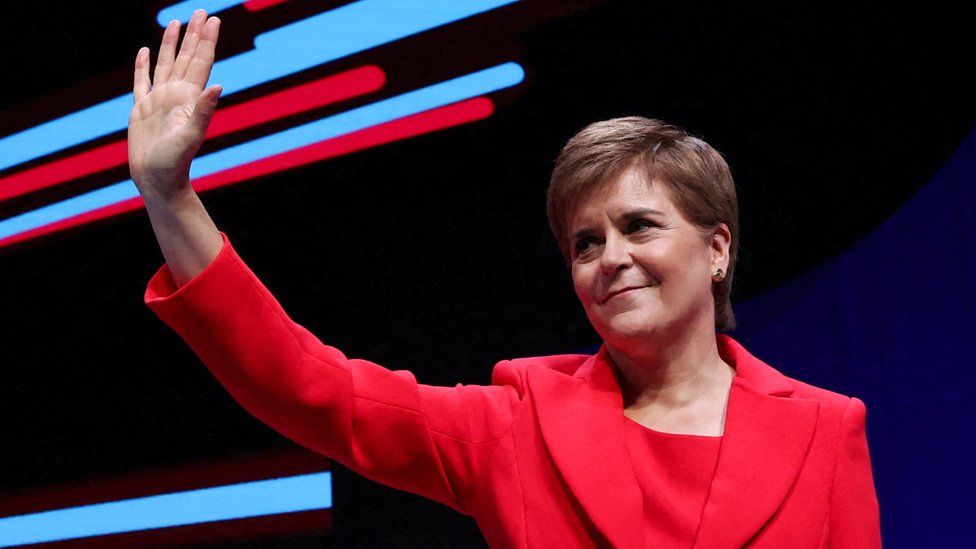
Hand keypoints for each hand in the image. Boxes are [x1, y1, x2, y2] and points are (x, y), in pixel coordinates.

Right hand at [128, 9, 220, 199]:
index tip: (214, 20)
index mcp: (189, 98)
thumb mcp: (190, 136)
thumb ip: (204, 111)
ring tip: (177, 23)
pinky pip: (141, 82)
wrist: (157, 182)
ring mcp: (159, 101)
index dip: (207, 41)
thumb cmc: (175, 163)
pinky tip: (143, 51)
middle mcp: (176, 96)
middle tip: (201, 12)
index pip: (201, 62)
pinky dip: (143, 66)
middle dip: (194, 35)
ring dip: (172, 44)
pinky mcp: (141, 110)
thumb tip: (218, 85)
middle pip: (187, 58)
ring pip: (166, 64)